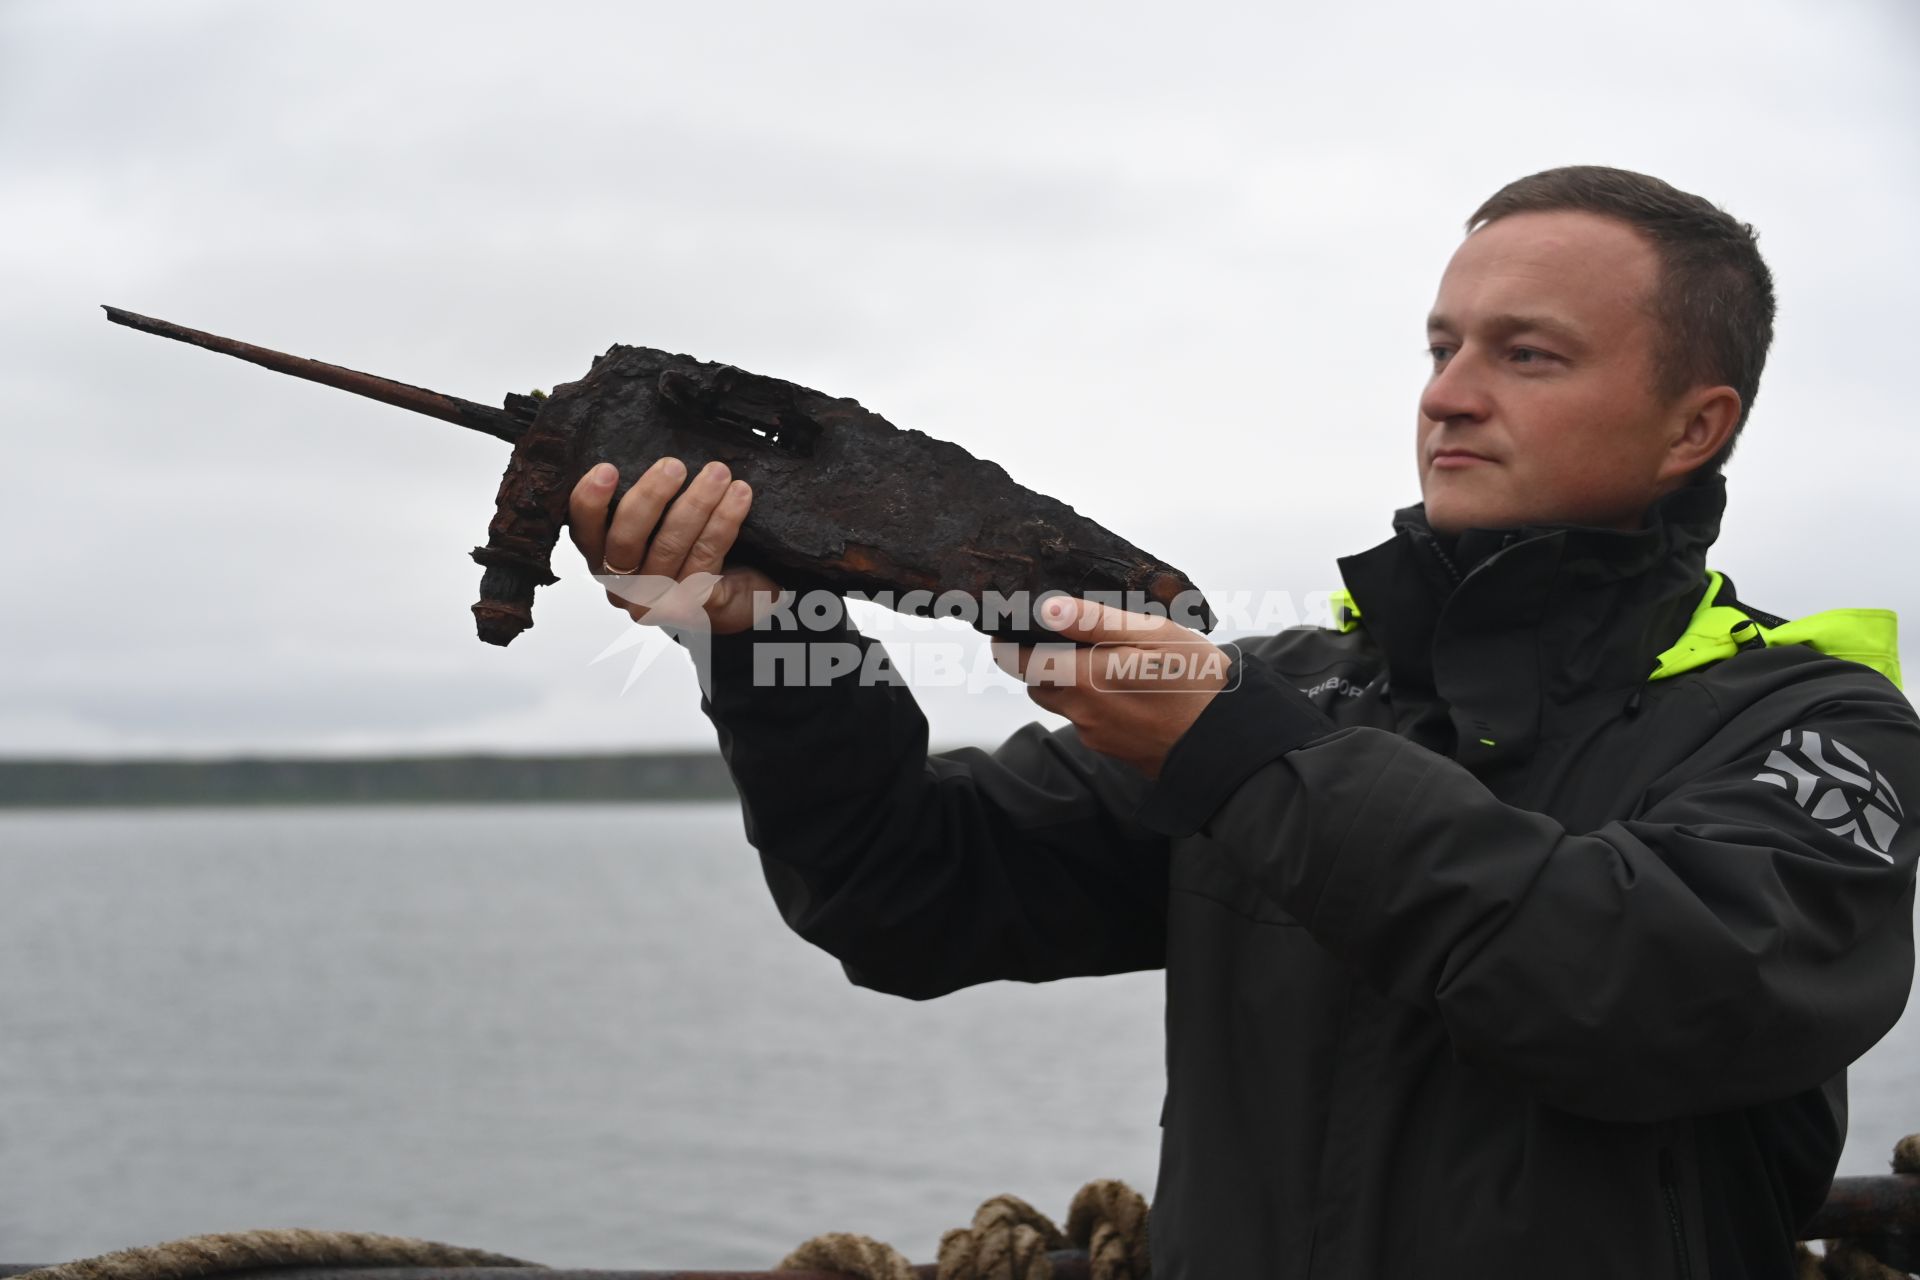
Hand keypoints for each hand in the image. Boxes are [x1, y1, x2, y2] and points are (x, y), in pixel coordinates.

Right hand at [566, 457, 783, 635]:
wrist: (740, 597)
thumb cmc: (693, 550)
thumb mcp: (662, 523)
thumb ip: (650, 498)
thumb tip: (658, 445)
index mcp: (604, 558)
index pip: (584, 531)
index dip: (590, 502)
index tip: (607, 469)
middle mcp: (622, 586)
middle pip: (625, 542)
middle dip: (650, 497)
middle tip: (674, 465)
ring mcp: (656, 602)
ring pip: (669, 548)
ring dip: (696, 504)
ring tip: (718, 473)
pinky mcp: (693, 608)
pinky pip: (706, 557)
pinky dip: (723, 522)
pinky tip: (739, 496)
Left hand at [991, 596, 1232, 778]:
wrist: (1229, 741)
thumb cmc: (1196, 680)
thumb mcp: (1153, 634)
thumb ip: (1094, 621)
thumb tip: (1048, 609)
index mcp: (1085, 680)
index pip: (1020, 664)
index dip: (1010, 645)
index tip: (1012, 628)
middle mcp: (1082, 713)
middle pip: (1039, 685)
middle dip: (1042, 662)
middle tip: (1064, 638)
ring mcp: (1097, 736)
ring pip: (1064, 704)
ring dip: (1071, 683)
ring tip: (1104, 660)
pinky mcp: (1114, 750)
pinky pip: (1089, 722)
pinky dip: (1095, 703)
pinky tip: (1128, 688)